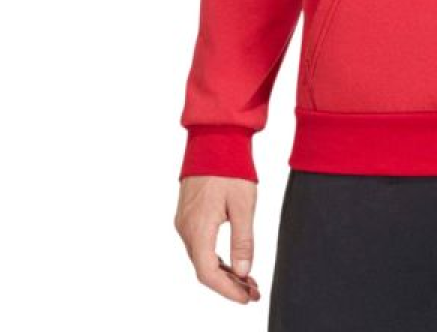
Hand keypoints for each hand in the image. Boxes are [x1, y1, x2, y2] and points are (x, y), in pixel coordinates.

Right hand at [175, 176, 261, 303]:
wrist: (214, 137)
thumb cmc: (230, 168)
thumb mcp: (243, 205)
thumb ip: (242, 240)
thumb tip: (244, 273)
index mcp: (198, 229)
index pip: (208, 274)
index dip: (228, 290)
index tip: (247, 298)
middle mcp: (185, 229)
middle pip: (204, 268)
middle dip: (228, 284)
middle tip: (252, 292)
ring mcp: (184, 221)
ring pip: (201, 257)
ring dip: (222, 271)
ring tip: (247, 280)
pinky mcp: (187, 213)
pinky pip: (199, 244)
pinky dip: (215, 256)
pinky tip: (232, 260)